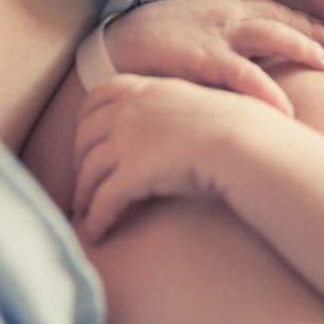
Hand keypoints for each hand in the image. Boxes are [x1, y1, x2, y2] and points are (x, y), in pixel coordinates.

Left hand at [72, 75, 265, 242]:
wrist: (244, 141)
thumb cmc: (236, 126)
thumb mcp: (196, 103)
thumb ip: (173, 108)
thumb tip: (175, 125)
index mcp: (145, 89)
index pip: (99, 96)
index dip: (85, 119)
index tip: (84, 138)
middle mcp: (129, 110)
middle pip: (86, 135)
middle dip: (79, 160)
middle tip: (82, 180)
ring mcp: (126, 140)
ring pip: (90, 171)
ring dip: (83, 194)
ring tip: (84, 211)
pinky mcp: (131, 174)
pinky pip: (104, 201)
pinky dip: (96, 219)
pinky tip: (97, 234)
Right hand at [104, 0, 323, 115]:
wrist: (109, 45)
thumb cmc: (151, 39)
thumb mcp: (193, 24)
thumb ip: (223, 32)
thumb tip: (251, 54)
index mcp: (222, 1)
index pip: (271, 7)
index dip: (301, 19)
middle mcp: (224, 10)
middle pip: (280, 16)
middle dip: (311, 30)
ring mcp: (215, 32)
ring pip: (272, 35)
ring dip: (303, 47)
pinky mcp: (201, 57)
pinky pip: (243, 73)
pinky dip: (267, 88)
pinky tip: (286, 106)